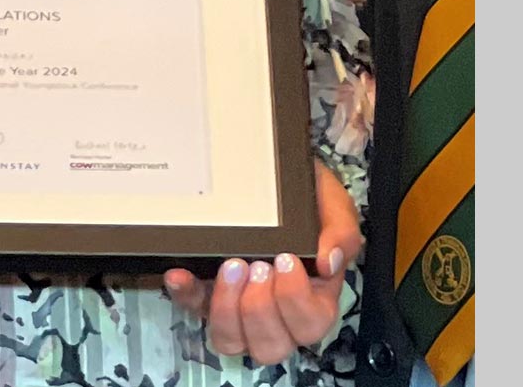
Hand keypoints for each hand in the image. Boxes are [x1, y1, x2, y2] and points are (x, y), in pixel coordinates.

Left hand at [162, 162, 364, 365]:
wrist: (277, 175)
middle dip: (259, 309)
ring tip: (230, 266)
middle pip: (270, 346)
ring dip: (226, 309)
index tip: (286, 260)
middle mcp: (277, 315)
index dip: (295, 301)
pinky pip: (193, 307)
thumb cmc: (308, 200)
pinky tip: (180, 274)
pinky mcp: (208, 295)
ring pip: (230, 340)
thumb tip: (329, 262)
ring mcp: (239, 310)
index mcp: (314, 300)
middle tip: (257, 265)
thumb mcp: (334, 206)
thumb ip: (342, 232)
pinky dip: (186, 294)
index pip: (310, 325)